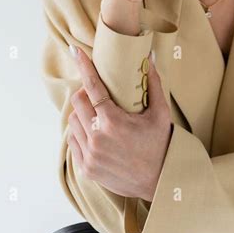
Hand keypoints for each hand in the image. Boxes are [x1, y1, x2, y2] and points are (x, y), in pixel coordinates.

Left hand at [67, 44, 172, 202]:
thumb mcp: (161, 113)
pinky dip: (80, 133)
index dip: (83, 66)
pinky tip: (94, 133)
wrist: (160, 181)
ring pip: (72, 122)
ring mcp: (90, 155)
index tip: (74, 50)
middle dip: (84, 93)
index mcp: (114, 121)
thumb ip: (153, 83)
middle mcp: (98, 138)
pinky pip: (73, 142)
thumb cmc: (161, 144)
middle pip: (77, 102)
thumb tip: (149, 57)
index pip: (92, 86)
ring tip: (96, 115)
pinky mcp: (86, 168)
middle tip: (96, 94)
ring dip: (81, 114)